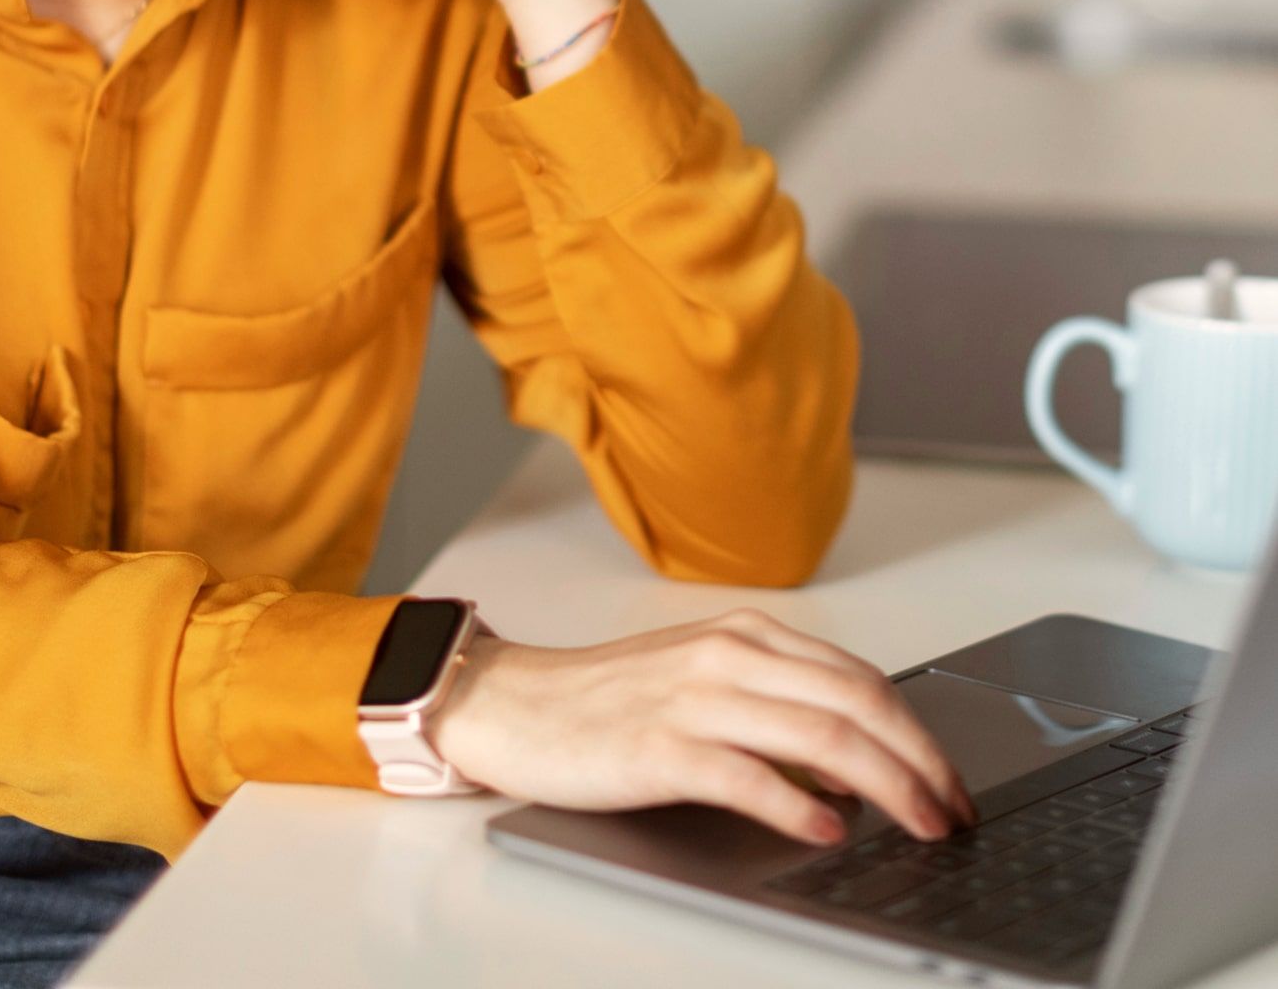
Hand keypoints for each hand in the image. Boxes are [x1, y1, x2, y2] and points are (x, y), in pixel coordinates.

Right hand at [425, 607, 978, 845]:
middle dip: (920, 762)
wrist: (514, 703)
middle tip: (953, 812)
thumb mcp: (701, 681)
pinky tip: (829, 831)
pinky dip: (799, 806)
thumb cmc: (605, 701)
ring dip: (887, 787)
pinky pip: (749, 776)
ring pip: (820, 736)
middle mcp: (727, 658)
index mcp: (743, 637)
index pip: (859, 678)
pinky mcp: (660, 748)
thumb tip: (852, 770)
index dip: (918, 733)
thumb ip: (773, 708)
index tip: (950, 781)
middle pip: (855, 704)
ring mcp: (694, 700)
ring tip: (920, 825)